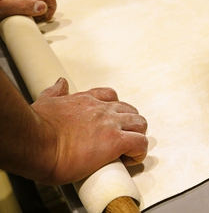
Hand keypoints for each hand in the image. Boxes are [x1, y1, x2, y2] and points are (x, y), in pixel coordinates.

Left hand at [0, 0, 56, 21]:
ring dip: (35, 2)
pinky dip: (26, 0)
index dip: (51, 6)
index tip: (46, 17)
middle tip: (39, 18)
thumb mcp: (4, 7)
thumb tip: (43, 7)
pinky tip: (18, 7)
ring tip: (29, 14)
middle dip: (45, 5)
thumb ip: (24, 6)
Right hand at [31, 78, 147, 184]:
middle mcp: (102, 109)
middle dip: (130, 123)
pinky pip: (140, 143)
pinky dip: (139, 152)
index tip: (111, 122)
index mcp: (86, 100)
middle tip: (122, 137)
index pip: (110, 96)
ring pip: (140, 123)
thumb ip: (54, 92)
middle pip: (130, 110)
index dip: (115, 109)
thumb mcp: (46, 102)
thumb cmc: (36, 127)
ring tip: (129, 149)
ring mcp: (110, 124)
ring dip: (138, 135)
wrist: (35, 142)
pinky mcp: (115, 141)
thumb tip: (59, 83)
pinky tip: (131, 159)